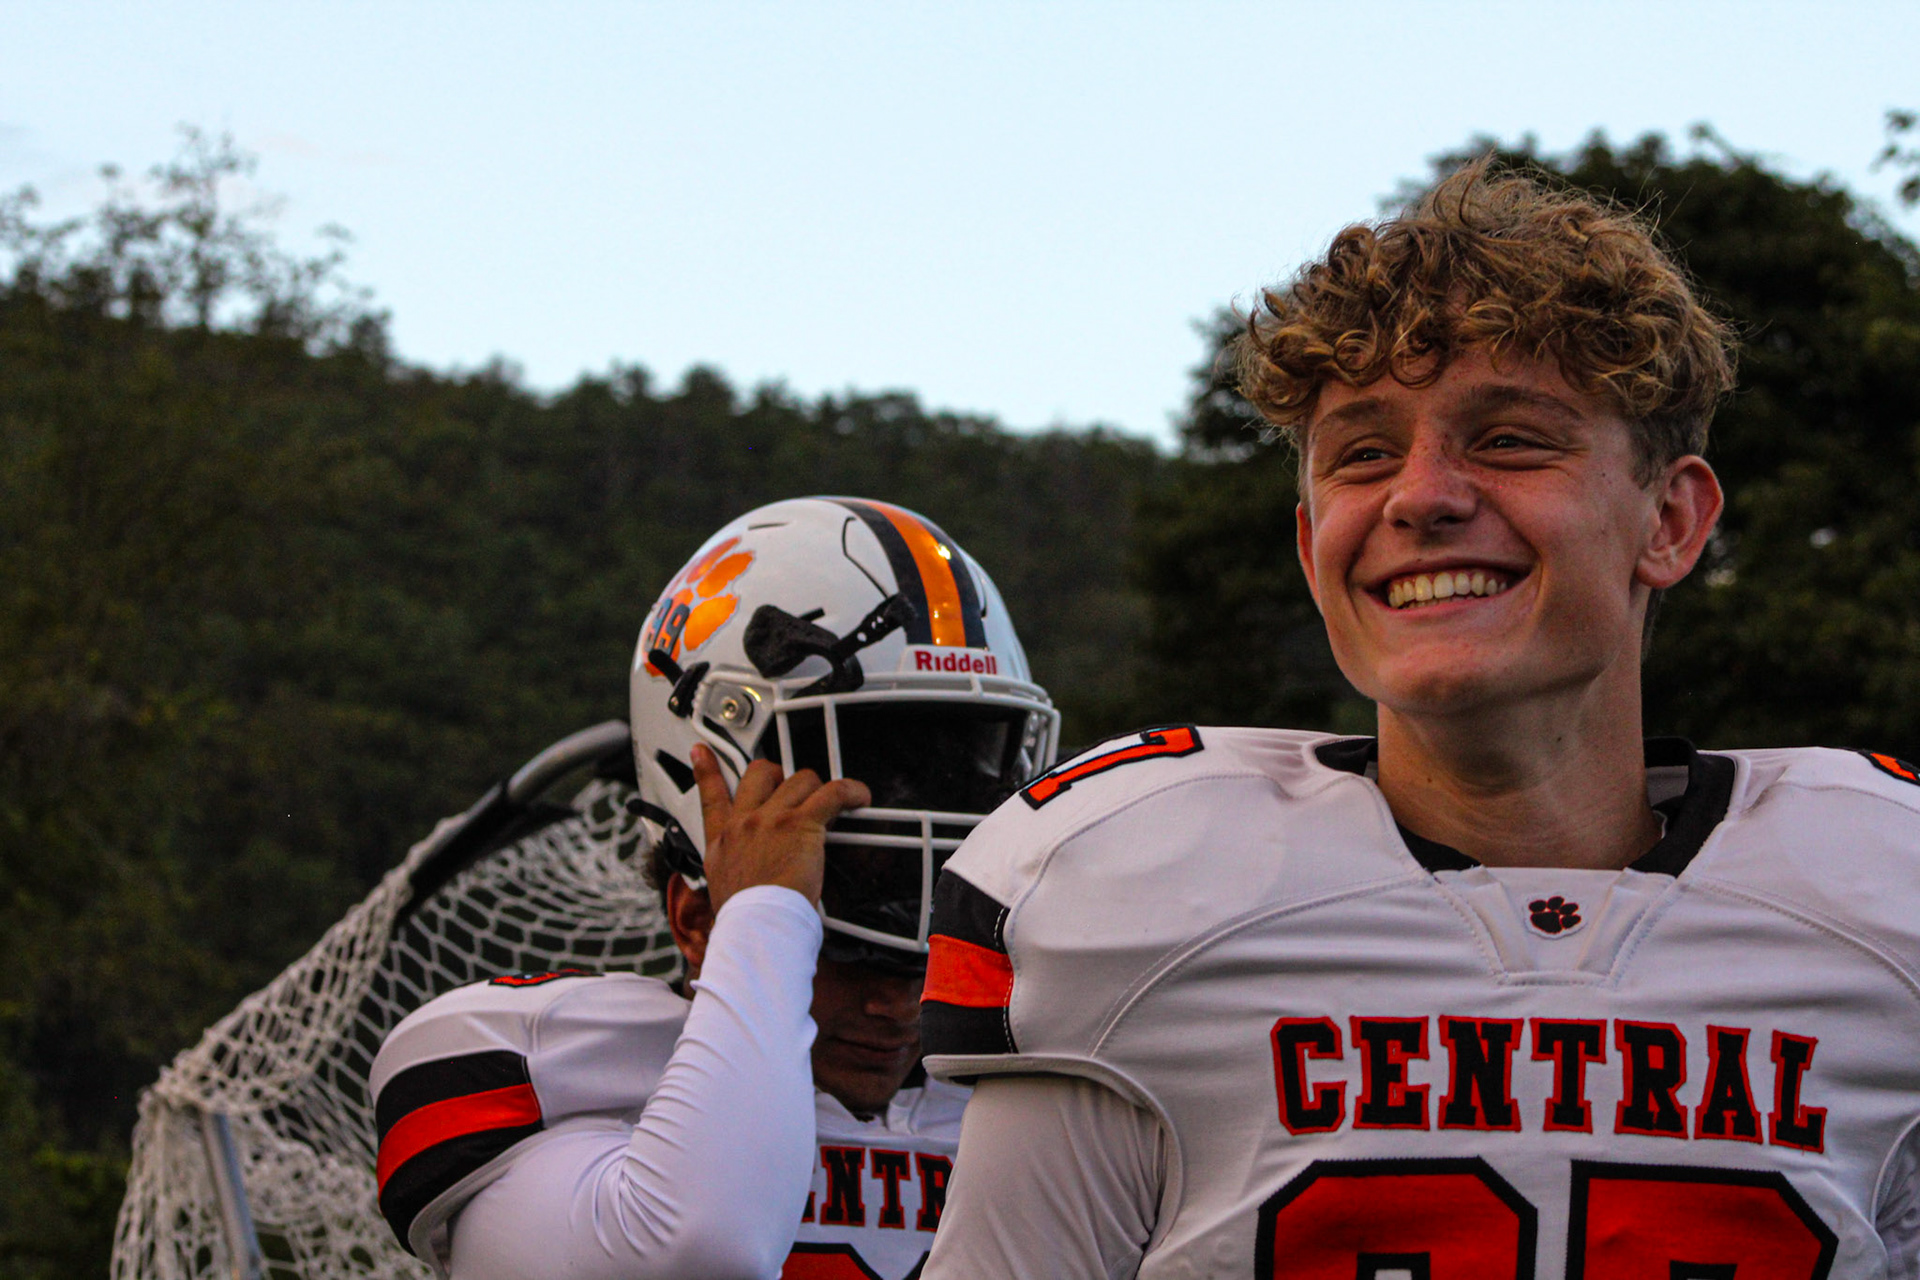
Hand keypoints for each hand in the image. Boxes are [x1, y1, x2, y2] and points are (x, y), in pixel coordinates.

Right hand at [691, 744, 870, 912]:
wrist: (754, 927)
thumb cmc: (745, 917)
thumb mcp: (722, 885)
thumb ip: (732, 864)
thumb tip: (745, 866)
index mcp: (722, 839)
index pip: (710, 795)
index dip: (706, 769)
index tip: (701, 751)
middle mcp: (743, 822)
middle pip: (760, 773)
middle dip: (780, 775)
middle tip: (796, 790)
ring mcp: (771, 819)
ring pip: (800, 779)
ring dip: (818, 788)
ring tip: (834, 802)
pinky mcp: (800, 823)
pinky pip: (832, 793)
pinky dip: (850, 791)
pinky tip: (859, 797)